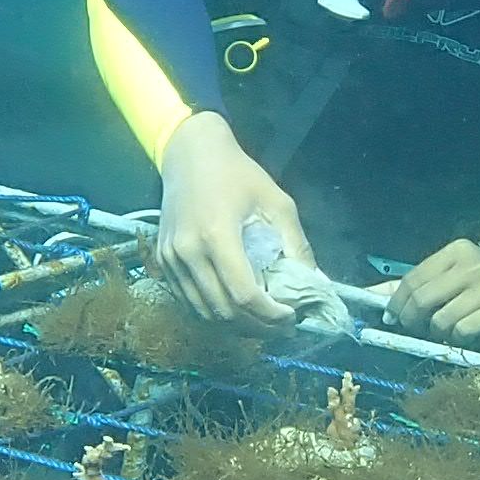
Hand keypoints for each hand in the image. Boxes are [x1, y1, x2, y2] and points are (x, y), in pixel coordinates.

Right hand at [154, 110, 315, 323]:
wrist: (190, 153)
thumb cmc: (237, 174)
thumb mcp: (277, 202)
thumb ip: (296, 245)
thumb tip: (316, 284)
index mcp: (216, 235)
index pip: (243, 294)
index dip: (270, 315)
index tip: (291, 317)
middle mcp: (188, 252)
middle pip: (223, 311)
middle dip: (257, 327)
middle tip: (282, 326)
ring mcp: (170, 258)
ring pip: (202, 313)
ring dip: (235, 326)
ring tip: (262, 322)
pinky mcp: (163, 260)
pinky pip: (187, 301)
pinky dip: (213, 313)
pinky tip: (236, 311)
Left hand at [389, 239, 479, 342]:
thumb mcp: (452, 272)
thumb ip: (415, 282)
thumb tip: (371, 295)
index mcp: (457, 251)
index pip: (413, 278)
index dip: (396, 301)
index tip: (391, 316)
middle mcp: (472, 265)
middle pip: (422, 299)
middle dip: (410, 319)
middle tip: (413, 327)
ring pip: (441, 319)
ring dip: (435, 331)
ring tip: (442, 329)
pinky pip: (462, 330)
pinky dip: (456, 336)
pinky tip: (462, 332)